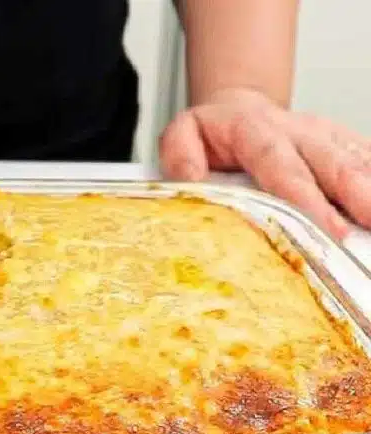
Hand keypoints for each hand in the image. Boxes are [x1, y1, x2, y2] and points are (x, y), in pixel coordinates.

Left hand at [159, 87, 370, 237]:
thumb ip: (180, 154)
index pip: (281, 164)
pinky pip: (366, 157)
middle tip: (369, 224)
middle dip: (356, 195)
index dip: (305, 195)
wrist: (238, 109)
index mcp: (255, 131)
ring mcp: (324, 135)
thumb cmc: (213, 133)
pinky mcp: (342, 142)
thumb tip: (190, 178)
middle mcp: (296, 130)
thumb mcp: (183, 135)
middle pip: (330, 163)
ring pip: (355, 160)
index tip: (324, 225)